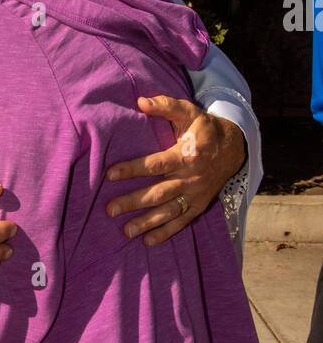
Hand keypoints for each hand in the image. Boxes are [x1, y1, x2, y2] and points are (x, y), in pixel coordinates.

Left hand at [105, 95, 246, 247]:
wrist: (233, 148)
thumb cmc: (203, 128)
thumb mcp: (188, 112)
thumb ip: (165, 105)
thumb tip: (140, 101)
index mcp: (187, 155)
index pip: (156, 164)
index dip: (133, 169)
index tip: (110, 174)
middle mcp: (191, 178)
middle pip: (159, 192)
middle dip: (133, 201)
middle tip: (110, 209)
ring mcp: (196, 194)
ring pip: (168, 211)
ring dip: (146, 222)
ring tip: (125, 230)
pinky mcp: (199, 205)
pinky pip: (182, 222)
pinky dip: (166, 233)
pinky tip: (148, 241)